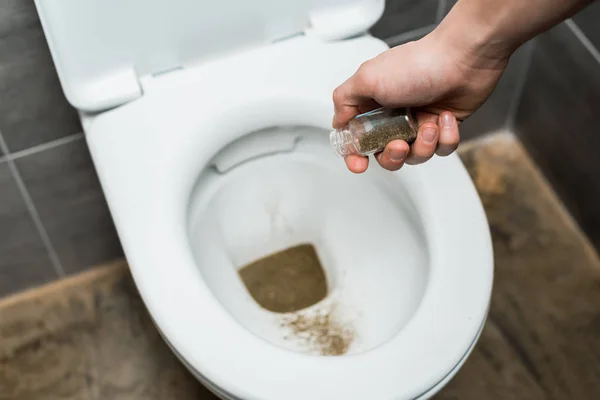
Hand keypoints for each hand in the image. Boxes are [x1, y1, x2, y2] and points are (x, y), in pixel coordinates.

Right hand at [332, 30, 508, 172]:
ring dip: (423, 146)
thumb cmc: (418, 65)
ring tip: (429, 126)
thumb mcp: (368, 78)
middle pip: (386, 155)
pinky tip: (446, 117)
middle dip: (393, 156)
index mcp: (374, 104)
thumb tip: (338, 121)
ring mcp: (420, 122)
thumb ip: (344, 100)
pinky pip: (442, 149)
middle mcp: (395, 115)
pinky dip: (446, 137)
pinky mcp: (445, 127)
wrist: (464, 59)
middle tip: (400, 145)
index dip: (355, 155)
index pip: (357, 139)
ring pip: (416, 156)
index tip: (359, 164)